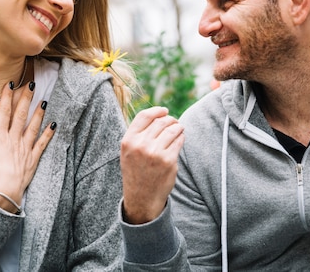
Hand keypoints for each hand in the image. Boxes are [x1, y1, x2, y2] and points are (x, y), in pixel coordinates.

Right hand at [0, 81, 55, 211]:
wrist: (3, 193)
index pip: (4, 112)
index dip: (7, 97)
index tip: (10, 84)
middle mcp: (14, 139)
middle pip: (21, 115)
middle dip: (26, 99)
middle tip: (31, 85)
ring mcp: (25, 148)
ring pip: (33, 126)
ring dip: (39, 113)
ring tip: (44, 100)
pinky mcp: (33, 158)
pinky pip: (42, 143)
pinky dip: (48, 133)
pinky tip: (54, 124)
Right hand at [120, 106, 184, 223]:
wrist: (141, 198)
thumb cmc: (136, 171)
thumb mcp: (129, 151)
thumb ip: (139, 134)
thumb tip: (159, 114)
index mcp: (128, 140)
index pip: (144, 116)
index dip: (157, 111)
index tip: (165, 111)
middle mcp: (140, 145)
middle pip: (160, 122)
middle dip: (170, 119)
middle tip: (174, 122)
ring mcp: (155, 153)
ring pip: (172, 129)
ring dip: (178, 127)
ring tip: (179, 129)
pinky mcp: (168, 161)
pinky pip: (179, 141)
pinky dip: (181, 137)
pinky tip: (180, 138)